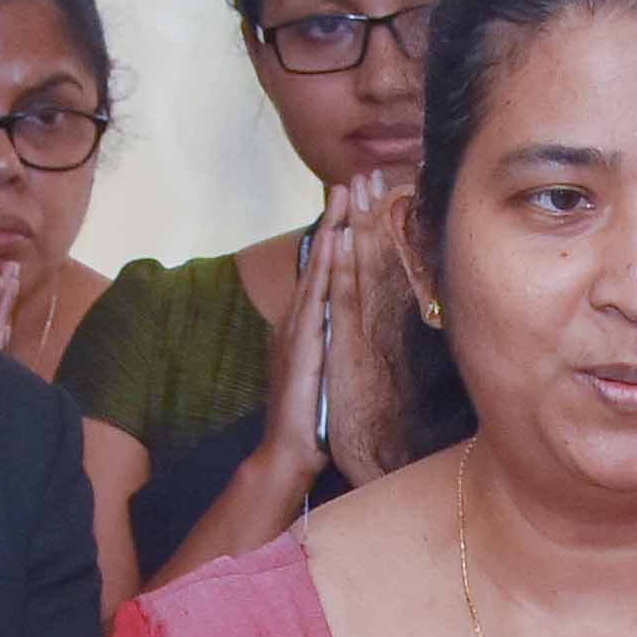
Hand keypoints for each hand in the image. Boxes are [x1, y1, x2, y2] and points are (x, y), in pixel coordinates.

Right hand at [295, 174, 417, 461]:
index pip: (323, 274)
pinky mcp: (304, 343)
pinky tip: (334, 241)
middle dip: (333, 221)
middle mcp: (299, 321)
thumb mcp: (327, 377)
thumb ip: (332, 352)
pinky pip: (317, 296)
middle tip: (347, 182)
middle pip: (319, 261)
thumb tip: (348, 336)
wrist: (286, 454)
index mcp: (306, 328)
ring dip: (330, 230)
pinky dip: (325, 266)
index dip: (336, 239)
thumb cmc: (310, 423)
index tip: (350, 206)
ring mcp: (298, 330)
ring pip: (317, 269)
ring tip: (342, 195)